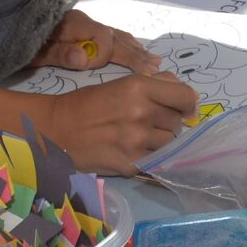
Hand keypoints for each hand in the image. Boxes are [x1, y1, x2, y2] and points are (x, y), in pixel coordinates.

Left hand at [28, 9, 158, 73]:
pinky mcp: (85, 27)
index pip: (101, 42)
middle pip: (115, 38)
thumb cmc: (22, 41)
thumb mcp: (35, 52)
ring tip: (153, 61)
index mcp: (75, 25)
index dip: (103, 57)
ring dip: (135, 49)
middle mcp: (85, 22)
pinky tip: (137, 48)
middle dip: (134, 54)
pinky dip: (127, 42)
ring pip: (117, 35)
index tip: (99, 68)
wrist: (11, 20)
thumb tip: (83, 58)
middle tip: (153, 68)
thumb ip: (59, 53)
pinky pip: (112, 34)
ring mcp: (86, 23)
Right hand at [46, 73, 198, 172]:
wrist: (57, 131)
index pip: (185, 97)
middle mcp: (142, 112)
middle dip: (167, 122)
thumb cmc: (89, 103)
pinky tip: (133, 151)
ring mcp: (137, 141)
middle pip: (177, 121)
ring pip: (170, 143)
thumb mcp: (123, 83)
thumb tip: (189, 97)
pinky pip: (157, 161)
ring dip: (160, 141)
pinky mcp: (132, 163)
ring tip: (139, 137)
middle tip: (147, 122)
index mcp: (139, 87)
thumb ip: (156, 84)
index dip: (188, 103)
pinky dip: (150, 158)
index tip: (184, 108)